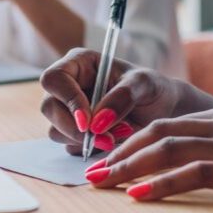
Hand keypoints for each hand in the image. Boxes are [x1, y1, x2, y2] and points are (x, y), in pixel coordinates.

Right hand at [39, 49, 186, 155]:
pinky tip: (113, 140)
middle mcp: (69, 85)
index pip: (54, 78)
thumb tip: (96, 122)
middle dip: (75, 128)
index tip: (87, 120)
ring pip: (57, 131)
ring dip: (86, 140)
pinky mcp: (75, 132)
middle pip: (49, 108)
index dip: (66, 99)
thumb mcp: (144, 85)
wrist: (163, 111)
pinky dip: (91, 148)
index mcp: (79, 63)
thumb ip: (122, 97)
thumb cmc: (152, 88)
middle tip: (106, 138)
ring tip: (118, 135)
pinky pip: (71, 146)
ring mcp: (69, 110)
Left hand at [84, 103, 212, 212]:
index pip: (166, 124)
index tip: (105, 161)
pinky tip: (137, 196)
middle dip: (120, 153)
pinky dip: (160, 184)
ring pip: (169, 148)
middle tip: (91, 173)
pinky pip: (193, 172)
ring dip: (129, 167)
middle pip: (159, 132)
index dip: (130, 142)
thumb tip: (182, 172)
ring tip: (102, 183)